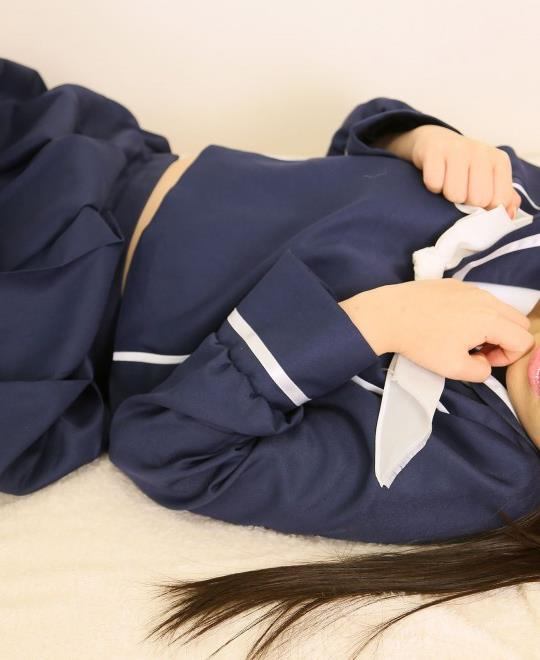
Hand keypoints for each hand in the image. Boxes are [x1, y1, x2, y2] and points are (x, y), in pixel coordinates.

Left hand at [339, 279, 534, 381]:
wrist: (389, 314)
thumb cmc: (421, 342)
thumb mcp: (453, 368)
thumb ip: (480, 372)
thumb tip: (485, 363)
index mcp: (491, 320)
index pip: (524, 340)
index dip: (508, 357)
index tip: (482, 361)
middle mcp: (487, 299)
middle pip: (519, 321)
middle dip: (507, 341)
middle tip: (479, 352)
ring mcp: (471, 288)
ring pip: (500, 308)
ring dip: (493, 327)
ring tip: (464, 339)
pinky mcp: (455, 284)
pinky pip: (480, 299)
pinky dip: (477, 313)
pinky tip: (450, 323)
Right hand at [378, 125, 521, 218]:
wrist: (434, 141)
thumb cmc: (464, 166)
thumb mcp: (489, 178)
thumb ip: (503, 197)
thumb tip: (508, 214)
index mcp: (499, 161)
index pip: (499, 200)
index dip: (486, 209)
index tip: (477, 201)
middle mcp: (481, 152)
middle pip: (478, 199)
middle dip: (466, 203)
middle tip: (460, 192)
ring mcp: (457, 149)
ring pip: (455, 194)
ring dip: (447, 196)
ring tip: (447, 185)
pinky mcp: (434, 151)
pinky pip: (434, 184)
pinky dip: (432, 188)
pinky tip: (436, 178)